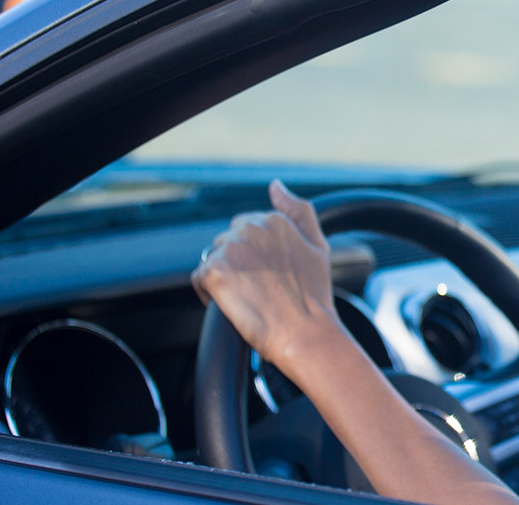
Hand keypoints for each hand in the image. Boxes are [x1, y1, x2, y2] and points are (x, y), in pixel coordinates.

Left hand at [192, 180, 343, 371]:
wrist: (305, 333)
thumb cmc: (314, 295)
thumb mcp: (318, 245)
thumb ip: (298, 209)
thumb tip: (275, 185)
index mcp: (274, 219)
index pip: (247, 228)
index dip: (257, 255)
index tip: (271, 275)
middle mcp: (251, 228)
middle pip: (227, 241)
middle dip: (239, 263)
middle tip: (260, 289)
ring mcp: (231, 249)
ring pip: (214, 258)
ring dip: (225, 276)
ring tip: (248, 297)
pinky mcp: (215, 272)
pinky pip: (200, 278)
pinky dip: (210, 293)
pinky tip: (232, 305)